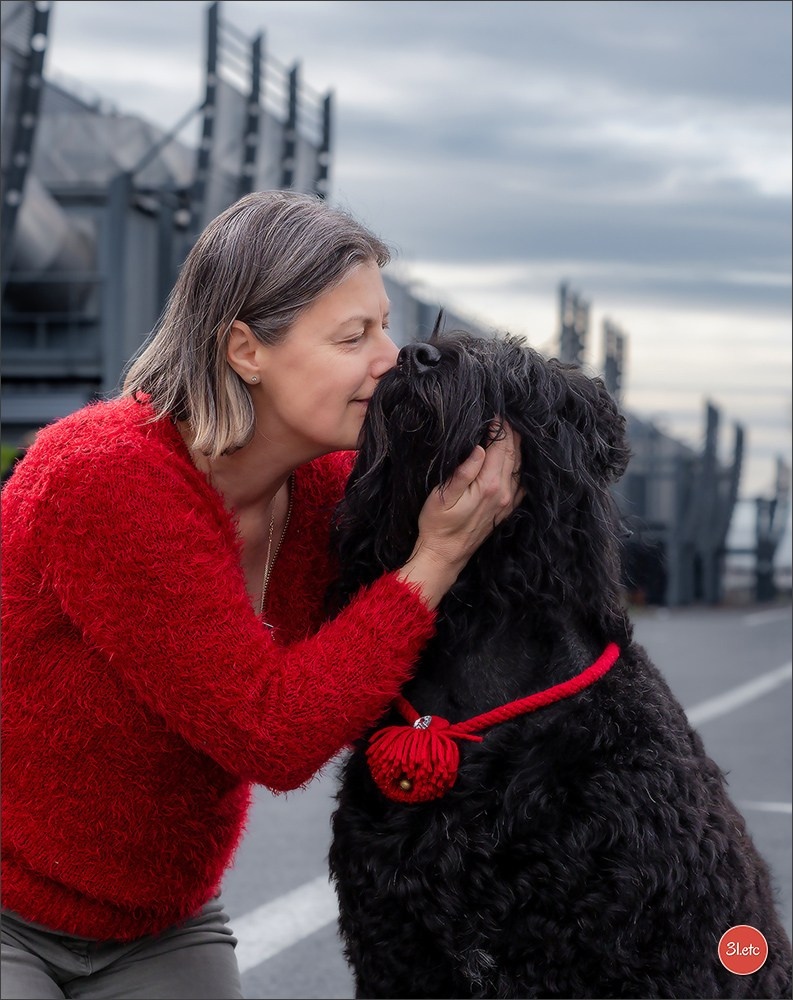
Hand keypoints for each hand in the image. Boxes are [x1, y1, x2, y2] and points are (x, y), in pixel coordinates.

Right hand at [396, 422, 522, 607]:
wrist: (444, 555)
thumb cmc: (437, 525)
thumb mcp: (442, 496)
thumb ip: (463, 472)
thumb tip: (480, 447)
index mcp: (489, 485)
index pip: (500, 447)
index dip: (499, 427)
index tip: (495, 411)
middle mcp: (504, 492)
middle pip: (513, 453)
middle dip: (510, 431)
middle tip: (505, 414)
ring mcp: (508, 502)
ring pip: (519, 466)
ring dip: (517, 445)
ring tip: (511, 429)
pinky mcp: (506, 509)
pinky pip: (521, 482)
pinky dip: (520, 465)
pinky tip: (516, 457)